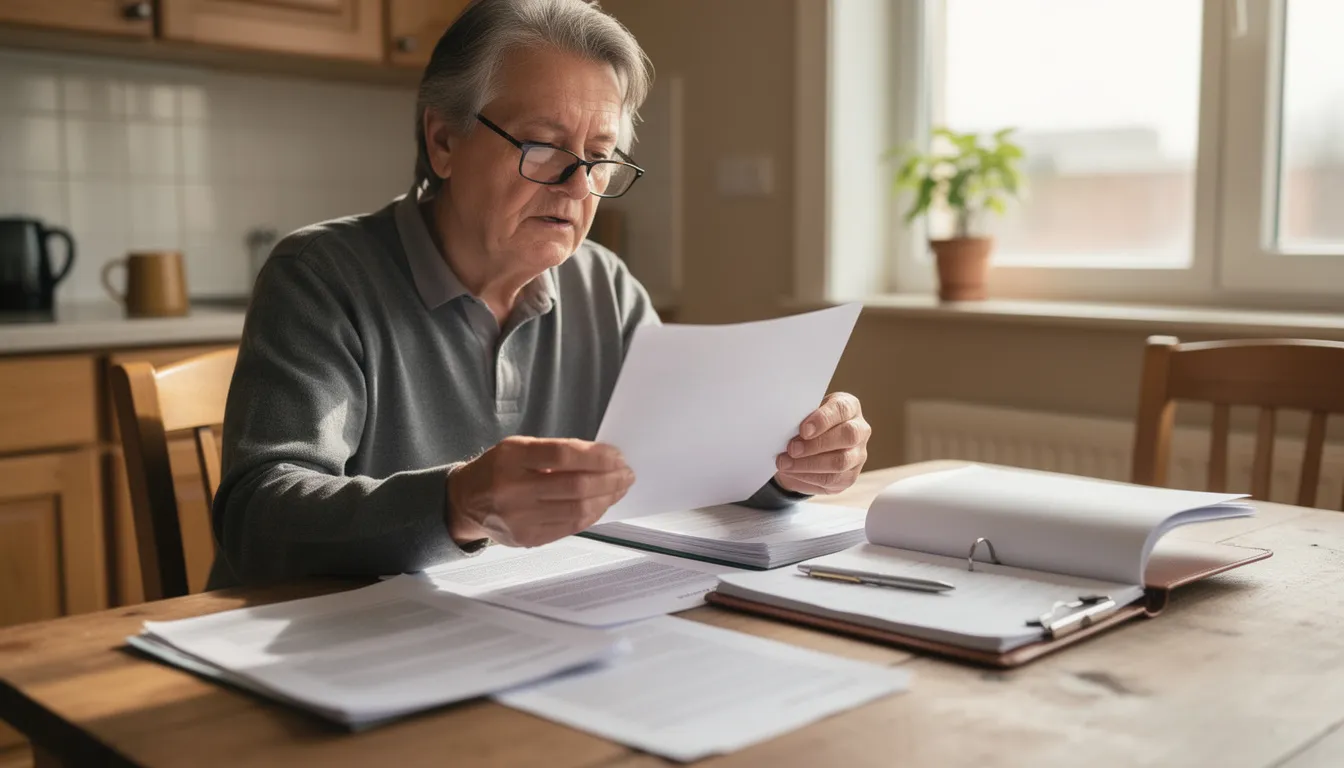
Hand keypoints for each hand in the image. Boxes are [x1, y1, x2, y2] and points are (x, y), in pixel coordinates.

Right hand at [446, 436, 634, 547]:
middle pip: (575, 486)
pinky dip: (592, 514)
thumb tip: (601, 459)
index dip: (596, 456)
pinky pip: (570, 527)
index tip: (617, 456)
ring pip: (578, 510)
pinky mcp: (528, 538)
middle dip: (610, 479)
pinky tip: (602, 504)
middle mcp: (513, 490)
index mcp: (511, 459)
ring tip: (619, 488)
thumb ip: (555, 452)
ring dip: (606, 498)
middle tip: (627, 474)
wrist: (466, 502)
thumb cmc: (497, 469)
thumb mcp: (517, 448)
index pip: (563, 456)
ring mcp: (520, 519)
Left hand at [773, 392, 870, 494]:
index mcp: (849, 407)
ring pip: (840, 462)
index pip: (842, 409)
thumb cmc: (808, 424)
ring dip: (808, 464)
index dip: (823, 419)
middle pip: (848, 436)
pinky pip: (831, 479)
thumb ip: (801, 417)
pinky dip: (808, 476)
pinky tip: (792, 472)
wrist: (810, 447)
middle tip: (792, 448)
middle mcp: (860, 430)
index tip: (803, 430)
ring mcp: (858, 455)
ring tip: (785, 463)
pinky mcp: (850, 476)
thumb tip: (785, 427)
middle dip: (817, 444)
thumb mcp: (805, 415)